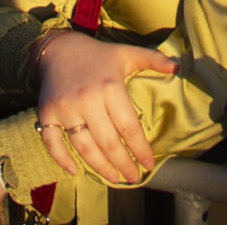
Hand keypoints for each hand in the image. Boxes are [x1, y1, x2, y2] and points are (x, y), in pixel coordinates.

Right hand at [35, 32, 178, 183]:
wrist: (58, 49)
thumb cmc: (98, 55)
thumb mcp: (127, 53)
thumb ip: (153, 60)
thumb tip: (179, 68)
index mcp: (110, 87)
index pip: (128, 127)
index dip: (140, 149)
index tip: (149, 164)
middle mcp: (87, 99)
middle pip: (108, 142)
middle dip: (123, 164)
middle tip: (133, 178)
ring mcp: (65, 108)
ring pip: (84, 147)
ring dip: (100, 167)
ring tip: (114, 178)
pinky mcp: (47, 113)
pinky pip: (52, 142)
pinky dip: (62, 160)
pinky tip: (75, 172)